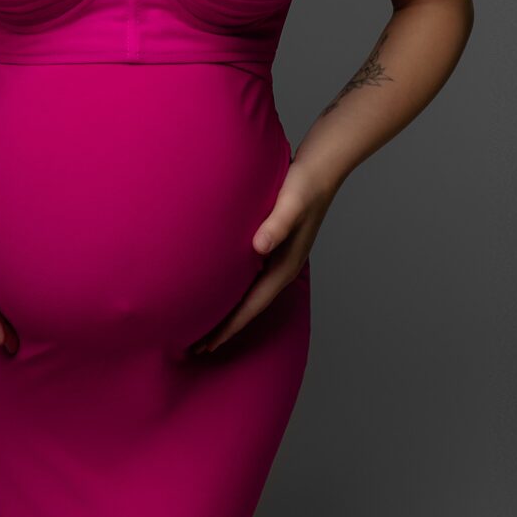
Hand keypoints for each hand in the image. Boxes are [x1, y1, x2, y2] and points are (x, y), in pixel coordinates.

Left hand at [188, 157, 339, 354]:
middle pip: (248, 308)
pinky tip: (218, 290)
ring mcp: (278, 260)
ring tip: (203, 327)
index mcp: (284, 266)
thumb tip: (260, 247)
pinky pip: (248, 279)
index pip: (251, 306)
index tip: (207, 345)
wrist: (320, 168)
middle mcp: (281, 268)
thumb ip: (277, 224)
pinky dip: (232, 291)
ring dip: (227, 312)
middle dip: (223, 329)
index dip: (228, 327)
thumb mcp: (290, 203)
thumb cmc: (303, 185)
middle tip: (195, 348)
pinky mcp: (272, 247)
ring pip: (248, 295)